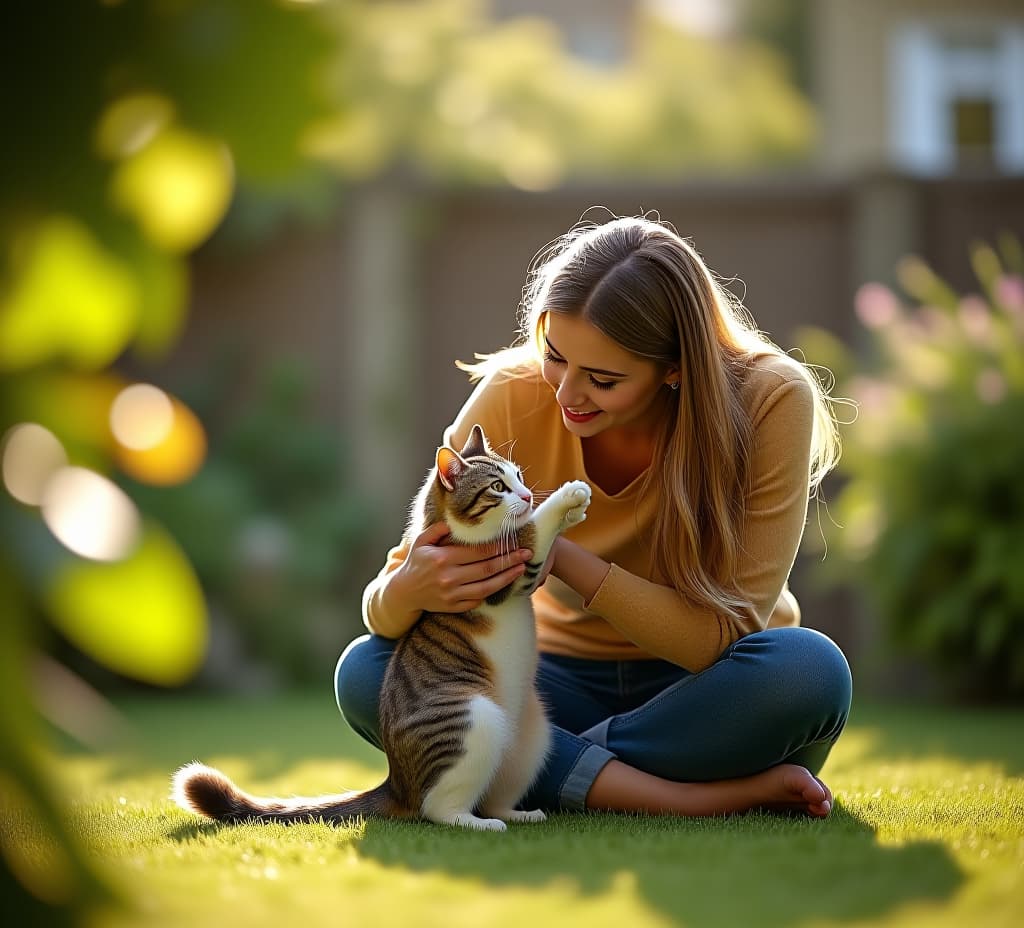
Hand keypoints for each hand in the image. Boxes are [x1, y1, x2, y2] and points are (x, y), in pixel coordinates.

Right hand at [393, 522, 532, 612]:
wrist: (403, 593)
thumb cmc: (415, 563)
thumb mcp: (421, 542)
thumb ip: (437, 530)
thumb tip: (454, 523)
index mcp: (443, 559)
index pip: (478, 552)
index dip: (498, 547)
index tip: (514, 542)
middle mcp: (449, 577)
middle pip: (486, 569)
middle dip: (509, 561)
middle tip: (527, 554)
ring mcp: (452, 595)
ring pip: (486, 587)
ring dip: (507, 578)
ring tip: (521, 569)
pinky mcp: (453, 607)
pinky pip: (477, 600)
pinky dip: (491, 593)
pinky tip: (504, 584)